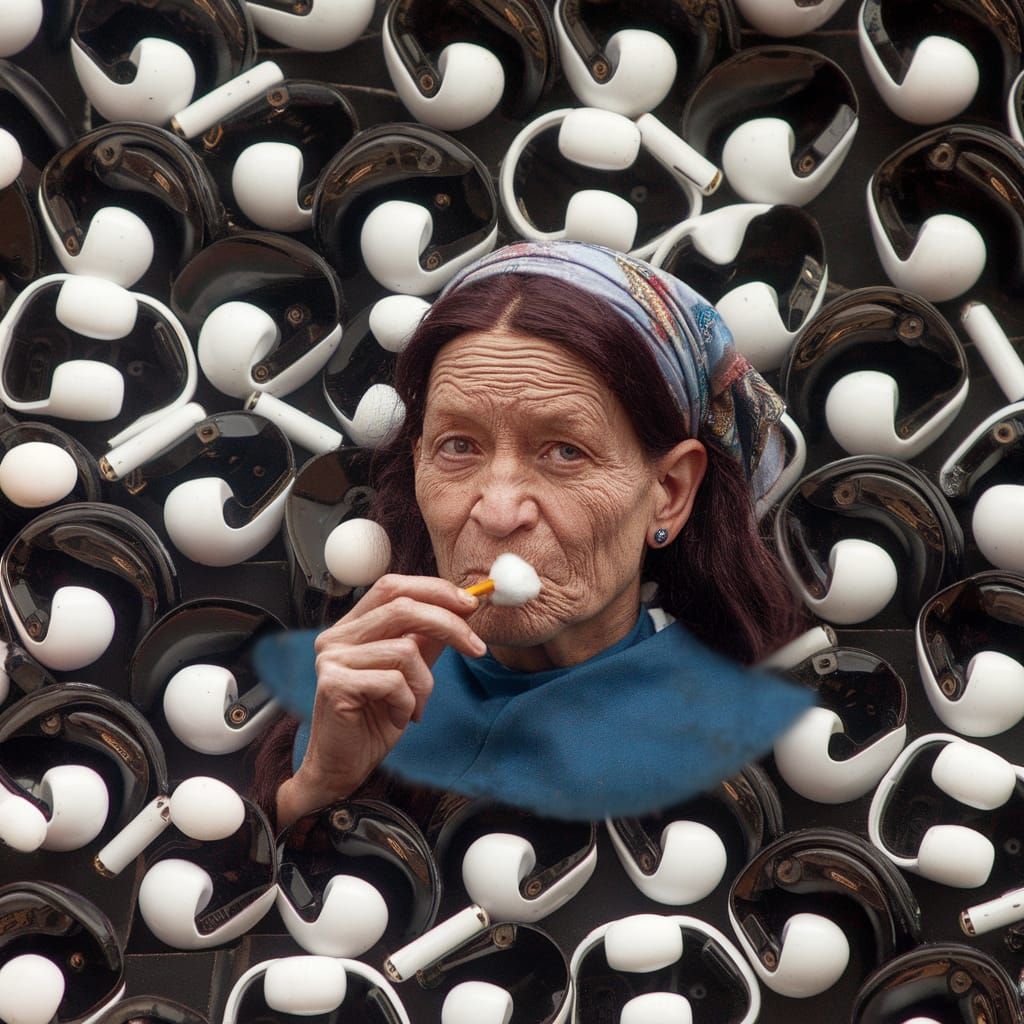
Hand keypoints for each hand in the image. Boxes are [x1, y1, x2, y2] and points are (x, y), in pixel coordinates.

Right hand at [276, 574, 484, 826]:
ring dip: (425, 683)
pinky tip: (399, 718)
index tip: (471, 603)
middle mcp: (336, 636)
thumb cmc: (375, 719)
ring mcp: (331, 659)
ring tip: (416, 706)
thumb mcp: (411, 672)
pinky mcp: (333, 685)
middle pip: (402, 607)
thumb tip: (462, 607)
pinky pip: (393, 682)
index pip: (391, 586)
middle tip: (476, 647)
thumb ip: (428, 639)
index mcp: (351, 626)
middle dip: (449, 624)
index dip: (434, 590)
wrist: (345, 766)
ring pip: (404, 650)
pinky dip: (408, 702)